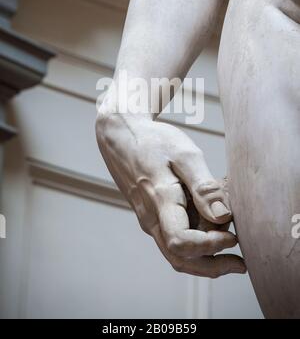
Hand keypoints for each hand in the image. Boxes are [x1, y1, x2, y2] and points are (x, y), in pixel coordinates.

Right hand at [96, 112, 245, 277]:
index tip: (232, 236)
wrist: (120, 135)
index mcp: (160, 200)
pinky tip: (212, 227)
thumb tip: (223, 217)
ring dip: (204, 257)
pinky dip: (194, 241)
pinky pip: (171, 237)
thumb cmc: (154, 141)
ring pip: (175, 252)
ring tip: (231, 246)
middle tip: (240, 263)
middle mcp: (151, 217)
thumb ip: (203, 186)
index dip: (210, 246)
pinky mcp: (151, 215)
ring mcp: (148, 218)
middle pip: (179, 258)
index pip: (182, 243)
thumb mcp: (184, 154)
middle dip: (212, 267)